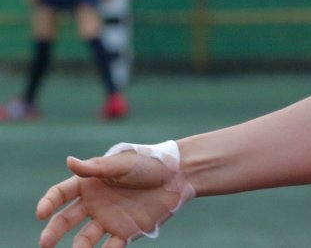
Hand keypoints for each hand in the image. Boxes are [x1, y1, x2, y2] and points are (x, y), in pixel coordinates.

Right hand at [36, 151, 184, 246]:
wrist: (180, 176)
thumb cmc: (150, 163)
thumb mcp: (123, 163)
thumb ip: (96, 167)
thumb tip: (69, 161)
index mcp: (90, 183)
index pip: (61, 194)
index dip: (48, 203)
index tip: (41, 213)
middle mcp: (94, 203)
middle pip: (66, 220)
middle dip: (53, 231)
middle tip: (45, 244)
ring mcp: (108, 219)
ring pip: (85, 238)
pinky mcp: (126, 231)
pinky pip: (111, 247)